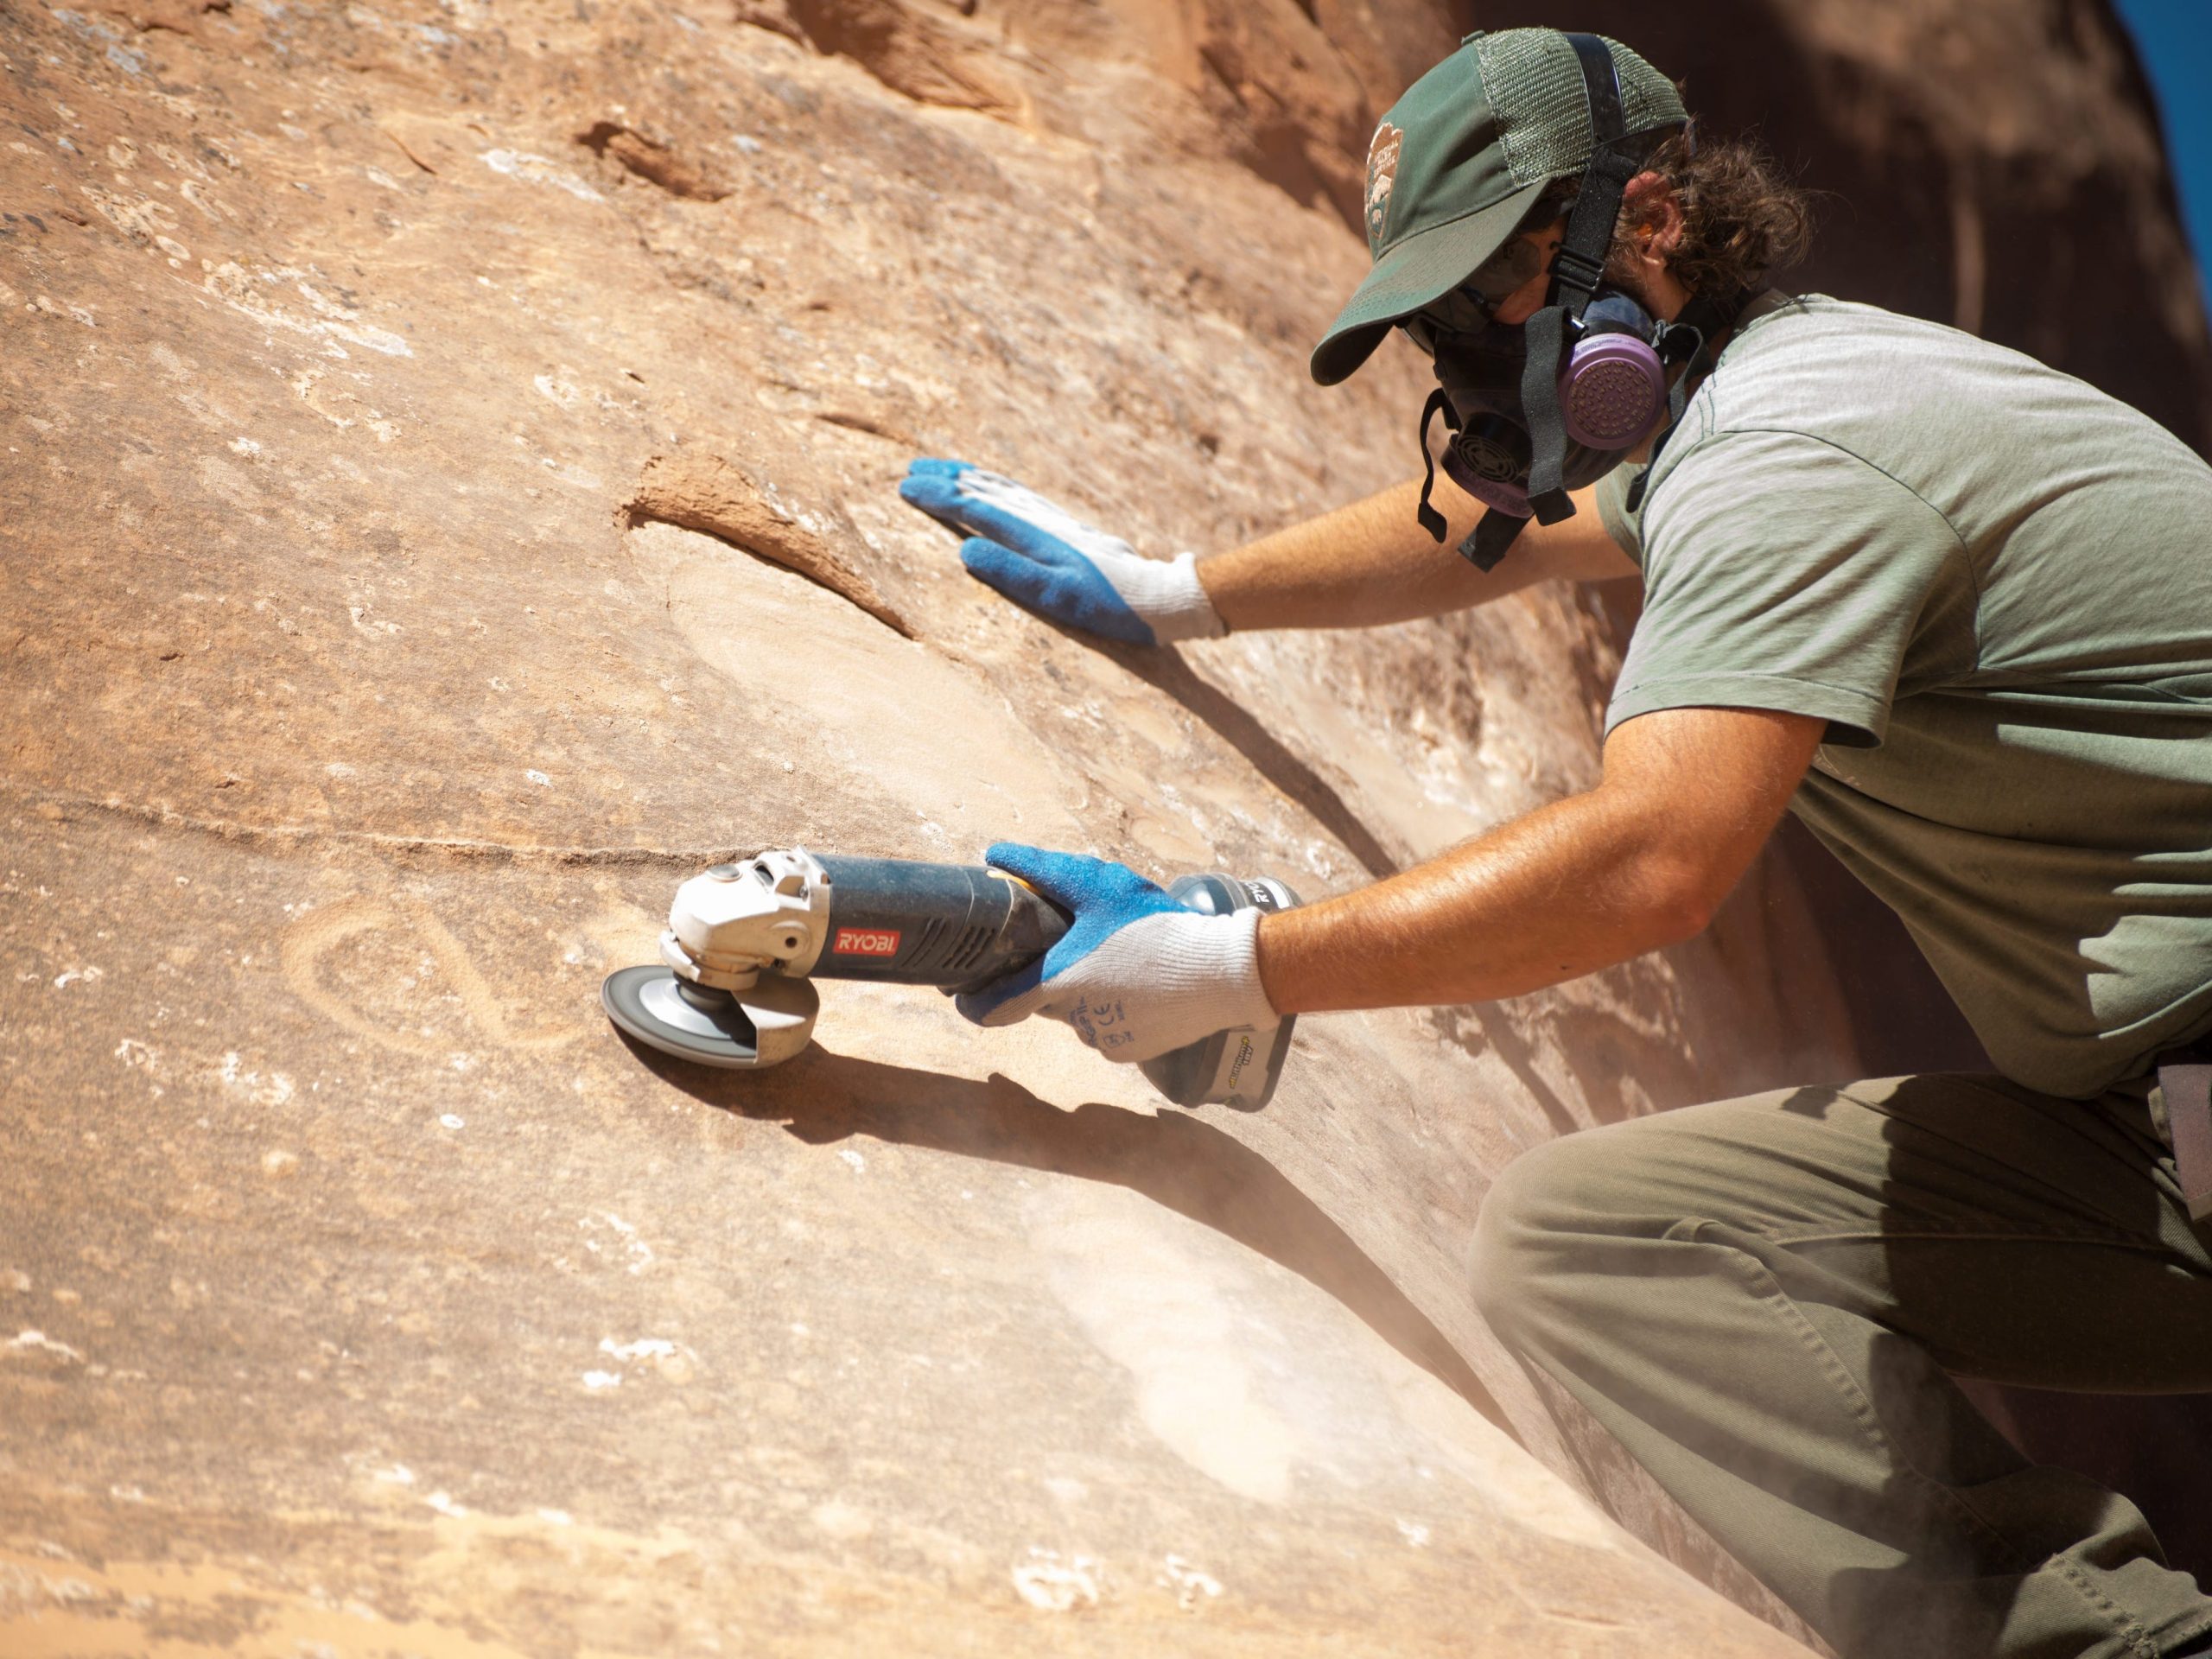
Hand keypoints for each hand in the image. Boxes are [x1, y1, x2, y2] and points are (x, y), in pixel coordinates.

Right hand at [898, 459, 1224, 645]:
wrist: (1157, 598)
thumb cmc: (1108, 606)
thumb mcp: (1058, 596)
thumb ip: (1012, 572)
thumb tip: (964, 549)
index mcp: (1032, 536)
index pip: (974, 509)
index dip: (937, 497)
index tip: (904, 487)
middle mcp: (1041, 522)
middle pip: (985, 491)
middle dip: (946, 479)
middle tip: (910, 470)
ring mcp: (1055, 523)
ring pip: (1003, 490)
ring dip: (970, 479)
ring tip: (942, 471)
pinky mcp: (1066, 529)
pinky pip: (1021, 499)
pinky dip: (997, 488)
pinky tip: (993, 490)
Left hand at [958, 843, 1277, 1063]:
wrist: (1224, 973)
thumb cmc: (1157, 926)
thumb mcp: (1097, 884)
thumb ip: (1041, 869)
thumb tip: (994, 853)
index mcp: (1057, 982)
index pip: (993, 1008)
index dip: (971, 1002)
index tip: (960, 995)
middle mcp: (1073, 1019)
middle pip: (1044, 998)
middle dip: (1053, 974)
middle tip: (1080, 943)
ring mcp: (1103, 1039)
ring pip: (1079, 1012)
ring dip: (1089, 990)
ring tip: (1124, 958)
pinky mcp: (1131, 1051)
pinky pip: (1109, 1027)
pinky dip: (1118, 1008)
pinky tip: (1143, 983)